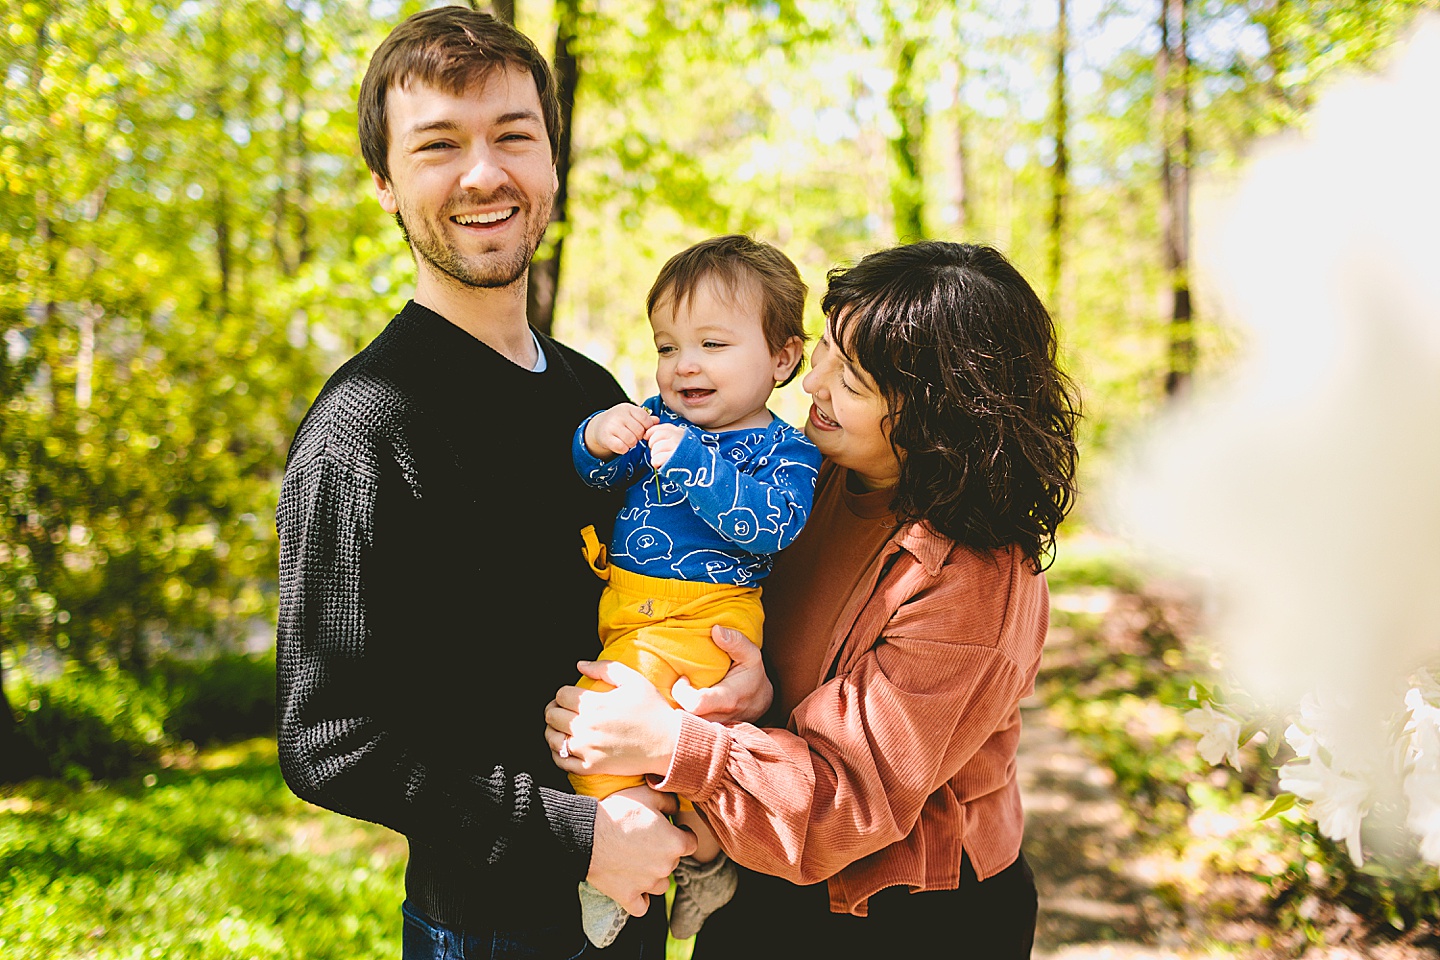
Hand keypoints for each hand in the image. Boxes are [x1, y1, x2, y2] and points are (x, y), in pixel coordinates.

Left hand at [546, 659, 683, 776]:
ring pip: (552, 739)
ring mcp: (587, 749)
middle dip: (555, 709)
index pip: (561, 695)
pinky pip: (561, 762)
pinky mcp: (590, 767)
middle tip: (563, 710)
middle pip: (552, 716)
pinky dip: (558, 753)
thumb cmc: (653, 710)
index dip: (563, 693)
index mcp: (595, 704)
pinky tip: (566, 747)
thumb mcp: (634, 680)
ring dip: (553, 730)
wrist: (669, 744)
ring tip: (562, 728)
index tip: (571, 696)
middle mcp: (586, 727)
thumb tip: (580, 665)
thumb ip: (605, 668)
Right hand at [585, 404, 658, 459]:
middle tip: (634, 436)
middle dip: (639, 436)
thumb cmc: (620, 421)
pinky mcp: (605, 438)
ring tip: (628, 441)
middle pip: (639, 431)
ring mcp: (611, 426)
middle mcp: (619, 415)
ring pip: (631, 440)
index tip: (643, 429)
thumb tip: (657, 421)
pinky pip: (621, 448)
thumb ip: (645, 418)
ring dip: (632, 444)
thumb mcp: (632, 416)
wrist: (599, 425)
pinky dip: (624, 449)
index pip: (644, 418)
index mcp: (627, 408)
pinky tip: (622, 446)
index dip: (647, 427)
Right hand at [588, 786, 695, 915]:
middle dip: (664, 852)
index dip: (683, 835)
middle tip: (646, 840)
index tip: (672, 830)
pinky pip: (641, 907)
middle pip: (673, 863)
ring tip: (639, 862)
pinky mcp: (628, 896)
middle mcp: (665, 867)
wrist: (588, 835)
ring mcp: (647, 884)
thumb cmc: (618, 813)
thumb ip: (668, 801)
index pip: (691, 843)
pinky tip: (633, 888)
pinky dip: (639, 899)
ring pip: (660, 885)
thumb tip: (676, 808)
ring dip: (654, 876)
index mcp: (675, 843)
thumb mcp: (647, 794)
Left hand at [644, 423, 684, 470]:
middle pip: (656, 436)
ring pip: (655, 448)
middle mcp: (679, 437)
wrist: (701, 469)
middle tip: (658, 452)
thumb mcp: (679, 441)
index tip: (647, 437)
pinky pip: (656, 459)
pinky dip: (656, 463)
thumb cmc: (687, 457)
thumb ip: (666, 435)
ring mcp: (677, 447)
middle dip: (653, 444)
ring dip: (655, 455)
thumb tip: (646, 435)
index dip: (651, 432)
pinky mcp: (674, 459)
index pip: (661, 427)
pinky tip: (661, 465)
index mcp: (680, 432)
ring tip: (662, 460)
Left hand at [672, 626, 773, 722]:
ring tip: (672, 697)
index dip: (681, 692)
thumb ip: (736, 642)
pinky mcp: (707, 733)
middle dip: (671, 705)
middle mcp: (718, 718)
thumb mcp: (751, 656)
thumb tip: (716, 629)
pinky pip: (688, 731)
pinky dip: (679, 721)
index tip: (682, 678)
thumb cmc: (753, 677)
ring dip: (674, 714)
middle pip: (684, 722)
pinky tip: (677, 706)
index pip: (696, 704)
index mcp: (727, 699)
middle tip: (673, 688)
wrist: (762, 703)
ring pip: (684, 729)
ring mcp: (712, 729)